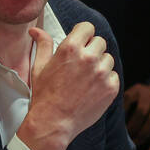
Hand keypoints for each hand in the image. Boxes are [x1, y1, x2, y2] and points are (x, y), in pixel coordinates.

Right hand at [19, 22, 119, 149]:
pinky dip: (106, 80)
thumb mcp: (39, 67)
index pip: (87, 27)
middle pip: (100, 42)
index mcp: (70, 48)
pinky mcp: (111, 88)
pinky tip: (92, 88)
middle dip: (91, 49)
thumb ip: (42, 44)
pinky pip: (113, 76)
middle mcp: (88, 58)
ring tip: (86, 78)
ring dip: (100, 65)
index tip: (80, 42)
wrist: (53, 122)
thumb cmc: (44, 95)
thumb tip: (35, 30)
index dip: (83, 34)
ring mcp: (101, 73)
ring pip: (108, 59)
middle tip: (82, 63)